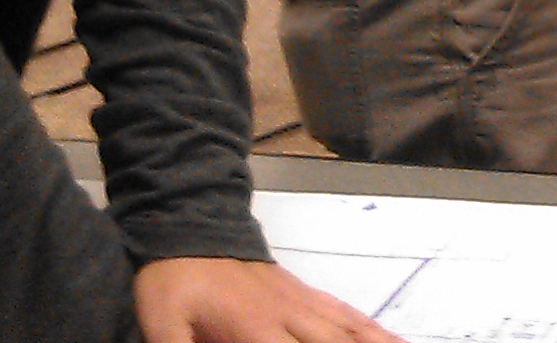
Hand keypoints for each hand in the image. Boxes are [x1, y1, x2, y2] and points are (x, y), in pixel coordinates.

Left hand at [133, 257, 400, 342]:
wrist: (189, 225)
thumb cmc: (174, 282)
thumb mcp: (163, 325)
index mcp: (255, 331)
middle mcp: (289, 318)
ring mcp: (302, 303)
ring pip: (349, 333)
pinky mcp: (305, 294)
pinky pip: (346, 314)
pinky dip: (373, 330)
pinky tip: (393, 340)